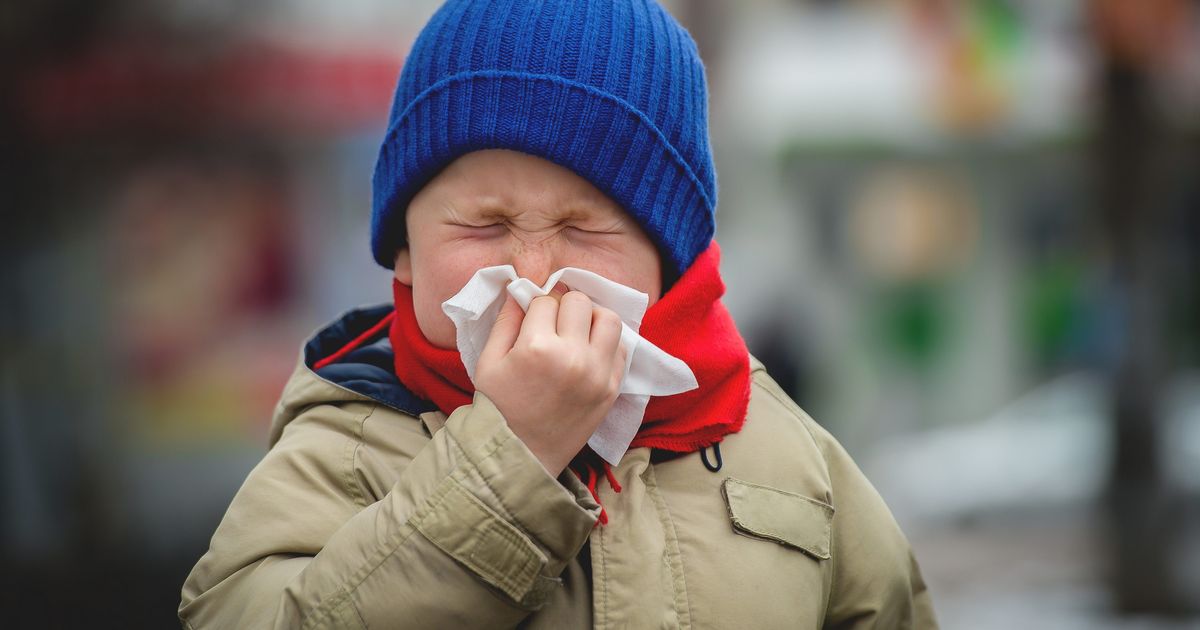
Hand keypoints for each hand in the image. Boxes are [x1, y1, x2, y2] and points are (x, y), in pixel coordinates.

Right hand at [474, 285, 626, 475]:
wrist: (522, 455)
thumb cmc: (498, 408)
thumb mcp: (489, 361)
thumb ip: (506, 320)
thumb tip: (521, 290)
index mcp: (537, 347)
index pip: (546, 300)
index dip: (536, 306)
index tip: (532, 319)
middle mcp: (573, 356)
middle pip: (579, 301)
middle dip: (564, 306)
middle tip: (553, 323)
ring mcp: (598, 373)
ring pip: (608, 318)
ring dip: (591, 318)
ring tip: (576, 331)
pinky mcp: (612, 389)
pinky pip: (621, 348)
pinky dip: (606, 343)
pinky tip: (588, 352)